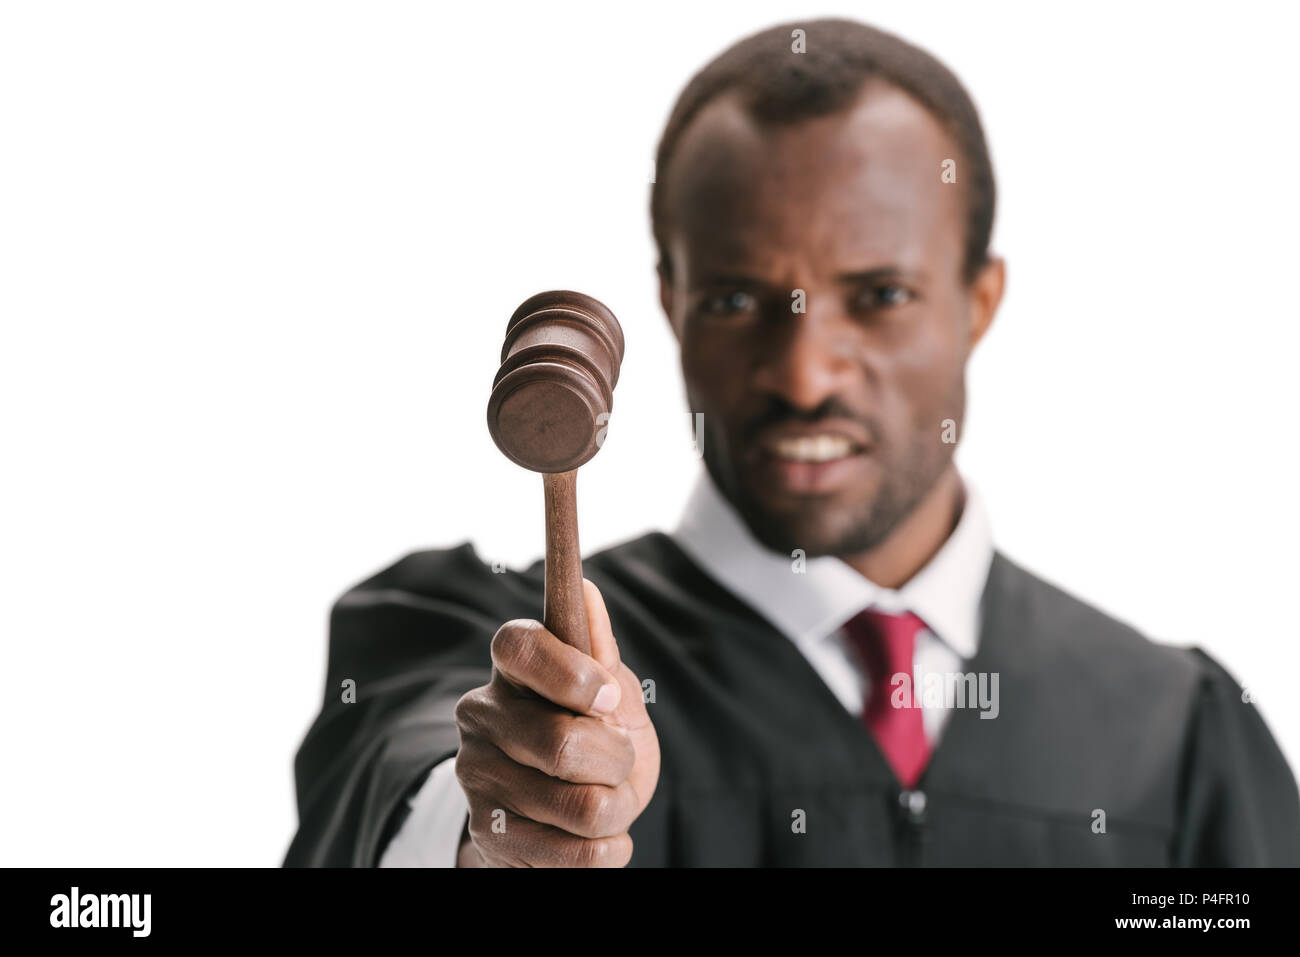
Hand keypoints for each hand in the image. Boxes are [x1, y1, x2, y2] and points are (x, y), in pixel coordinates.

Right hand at [452, 578, 659, 866]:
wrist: (570, 818)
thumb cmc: (596, 739)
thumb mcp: (611, 695)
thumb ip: (600, 652)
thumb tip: (586, 590)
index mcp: (510, 668)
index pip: (517, 646)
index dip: (571, 674)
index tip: (610, 700)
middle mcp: (480, 715)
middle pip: (563, 744)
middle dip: (617, 761)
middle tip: (617, 761)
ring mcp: (477, 775)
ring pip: (581, 806)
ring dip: (618, 808)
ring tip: (607, 800)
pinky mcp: (486, 833)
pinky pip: (576, 853)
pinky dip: (609, 849)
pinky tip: (597, 837)